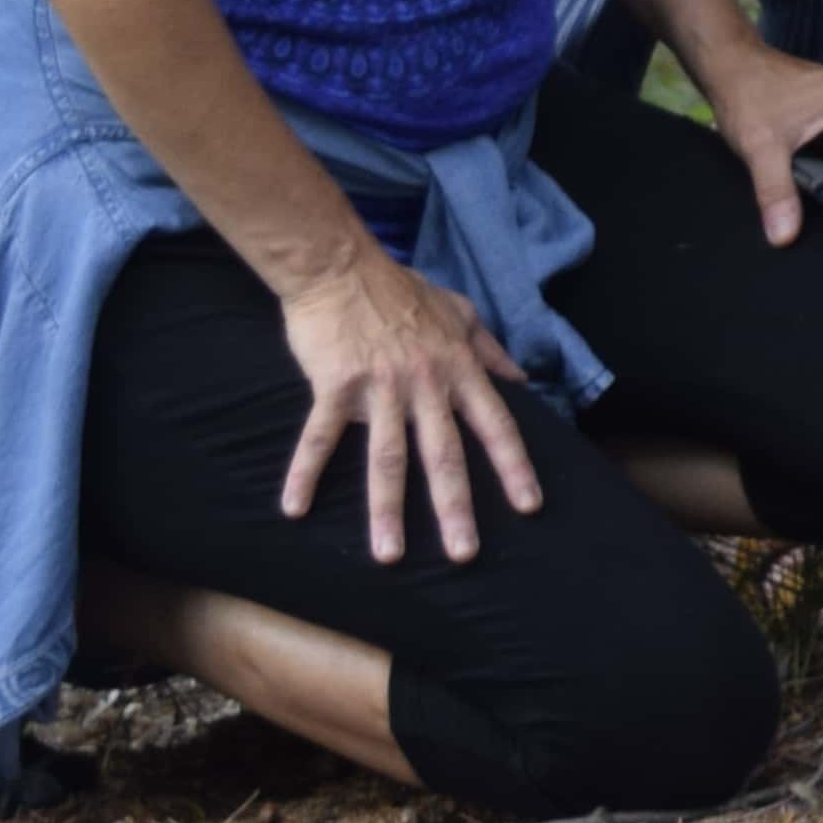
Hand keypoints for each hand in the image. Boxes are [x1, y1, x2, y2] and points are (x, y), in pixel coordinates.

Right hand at [266, 245, 544, 566]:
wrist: (342, 266)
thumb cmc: (401, 290)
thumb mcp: (460, 312)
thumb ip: (489, 349)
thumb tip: (521, 378)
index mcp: (458, 369)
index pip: (496, 425)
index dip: (513, 466)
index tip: (529, 506)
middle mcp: (426, 383)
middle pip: (445, 453)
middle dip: (456, 506)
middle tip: (465, 554)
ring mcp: (380, 387)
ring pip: (387, 457)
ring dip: (387, 509)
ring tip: (389, 555)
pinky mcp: (335, 386)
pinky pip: (318, 437)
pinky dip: (304, 472)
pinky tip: (293, 509)